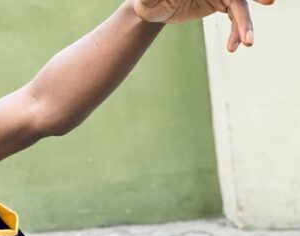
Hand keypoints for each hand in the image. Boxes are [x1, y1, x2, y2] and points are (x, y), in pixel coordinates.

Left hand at [132, 0, 276, 51]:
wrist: (152, 8)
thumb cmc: (149, 1)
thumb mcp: (148, 0)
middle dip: (247, 7)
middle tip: (269, 2)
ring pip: (239, 8)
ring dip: (244, 26)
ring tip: (246, 44)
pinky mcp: (220, 4)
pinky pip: (234, 18)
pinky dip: (236, 32)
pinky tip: (232, 47)